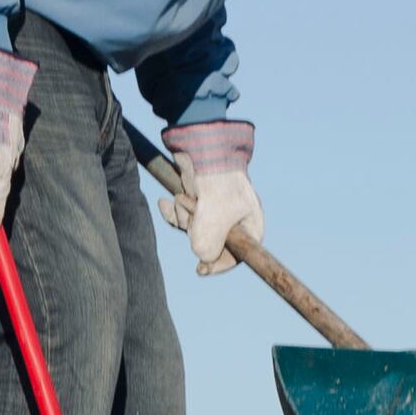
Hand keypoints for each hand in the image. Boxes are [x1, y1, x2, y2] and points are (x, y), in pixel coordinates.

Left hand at [157, 120, 260, 273]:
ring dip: (186, 216)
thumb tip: (201, 257)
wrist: (201, 144)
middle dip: (197, 230)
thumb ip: (208, 244)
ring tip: (189, 197)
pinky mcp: (198, 200)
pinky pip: (183, 217)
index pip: (237, 257)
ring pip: (194, 229)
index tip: (200, 269)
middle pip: (210, 243)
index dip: (218, 264)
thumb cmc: (217, 179)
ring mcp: (215, 210)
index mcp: (250, 225)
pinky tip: (164, 203)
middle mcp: (234, 220)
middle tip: (197, 210)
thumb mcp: (214, 217)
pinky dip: (174, 211)